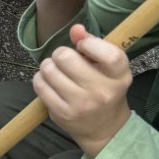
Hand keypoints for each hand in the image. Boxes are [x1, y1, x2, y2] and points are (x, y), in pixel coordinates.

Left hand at [32, 24, 131, 158]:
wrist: (105, 129)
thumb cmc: (106, 90)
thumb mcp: (109, 68)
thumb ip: (94, 44)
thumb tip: (76, 29)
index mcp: (119, 76)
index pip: (107, 53)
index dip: (89, 43)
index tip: (82, 46)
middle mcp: (101, 91)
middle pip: (66, 57)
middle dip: (61, 54)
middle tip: (64, 60)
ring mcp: (80, 104)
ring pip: (49, 69)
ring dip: (48, 66)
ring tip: (56, 71)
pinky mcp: (62, 113)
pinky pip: (40, 85)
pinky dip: (41, 79)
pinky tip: (49, 82)